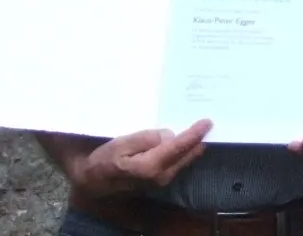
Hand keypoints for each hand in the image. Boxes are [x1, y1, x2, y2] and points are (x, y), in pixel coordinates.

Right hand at [70, 120, 211, 196]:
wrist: (94, 181)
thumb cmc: (104, 160)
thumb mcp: (121, 144)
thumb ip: (147, 139)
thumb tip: (169, 135)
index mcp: (151, 166)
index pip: (179, 147)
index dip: (194, 134)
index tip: (207, 122)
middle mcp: (161, 176)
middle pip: (188, 155)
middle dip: (199, 139)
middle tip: (209, 122)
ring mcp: (162, 180)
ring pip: (185, 160)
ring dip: (193, 145)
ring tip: (201, 129)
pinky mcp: (161, 179)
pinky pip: (179, 162)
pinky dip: (185, 151)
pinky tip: (188, 141)